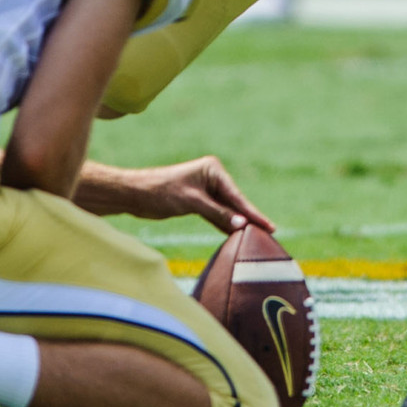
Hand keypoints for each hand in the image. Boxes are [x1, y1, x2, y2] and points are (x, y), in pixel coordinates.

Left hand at [113, 155, 275, 234]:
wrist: (135, 193)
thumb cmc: (161, 191)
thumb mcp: (192, 202)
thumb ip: (218, 213)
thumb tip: (241, 224)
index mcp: (213, 170)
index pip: (237, 196)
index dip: (253, 213)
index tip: (270, 226)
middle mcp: (212, 178)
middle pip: (235, 203)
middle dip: (249, 219)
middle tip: (270, 234)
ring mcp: (205, 190)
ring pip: (226, 210)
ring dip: (237, 224)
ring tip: (258, 237)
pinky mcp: (198, 202)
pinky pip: (216, 215)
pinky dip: (224, 224)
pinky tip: (236, 235)